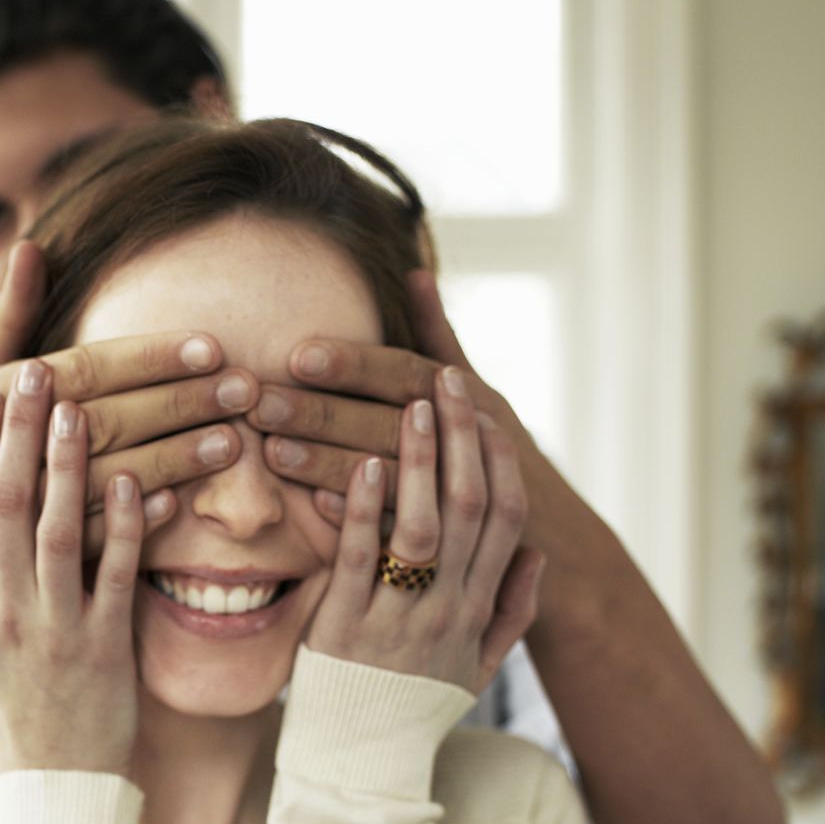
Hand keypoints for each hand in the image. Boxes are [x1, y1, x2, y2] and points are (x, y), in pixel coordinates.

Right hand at [0, 241, 256, 556]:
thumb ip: (9, 318)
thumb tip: (33, 244)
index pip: (85, 371)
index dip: (146, 358)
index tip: (206, 345)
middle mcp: (7, 453)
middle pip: (107, 422)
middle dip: (178, 402)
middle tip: (241, 386)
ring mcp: (19, 508)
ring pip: (107, 480)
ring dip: (172, 459)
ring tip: (231, 441)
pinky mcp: (26, 561)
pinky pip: (86, 544)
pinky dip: (130, 521)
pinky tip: (179, 503)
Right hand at [0, 360, 148, 775]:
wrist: (56, 787)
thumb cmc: (5, 716)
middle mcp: (2, 611)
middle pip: (3, 505)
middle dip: (16, 435)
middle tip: (33, 374)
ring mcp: (54, 627)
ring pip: (55, 529)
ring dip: (67, 464)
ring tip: (78, 408)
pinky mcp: (105, 645)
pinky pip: (113, 574)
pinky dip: (122, 525)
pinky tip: (134, 478)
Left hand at [248, 269, 561, 560]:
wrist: (562, 552)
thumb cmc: (504, 461)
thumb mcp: (483, 395)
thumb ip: (441, 337)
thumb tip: (413, 271)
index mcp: (475, 403)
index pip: (407, 375)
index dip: (355, 364)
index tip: (299, 354)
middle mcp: (473, 445)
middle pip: (390, 424)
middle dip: (324, 412)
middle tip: (262, 400)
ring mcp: (462, 498)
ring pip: (390, 477)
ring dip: (331, 464)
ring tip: (273, 451)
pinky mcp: (449, 547)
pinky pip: (403, 534)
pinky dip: (363, 518)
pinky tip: (316, 506)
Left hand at [304, 365, 543, 694]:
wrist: (360, 768)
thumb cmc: (414, 710)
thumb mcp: (477, 669)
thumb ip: (511, 613)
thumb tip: (538, 556)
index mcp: (478, 610)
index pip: (507, 521)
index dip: (499, 462)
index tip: (485, 412)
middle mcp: (447, 609)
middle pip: (469, 509)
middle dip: (462, 439)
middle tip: (449, 381)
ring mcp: (398, 618)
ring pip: (422, 526)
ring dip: (420, 459)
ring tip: (412, 403)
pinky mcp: (346, 627)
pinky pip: (362, 557)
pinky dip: (366, 508)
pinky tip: (364, 462)